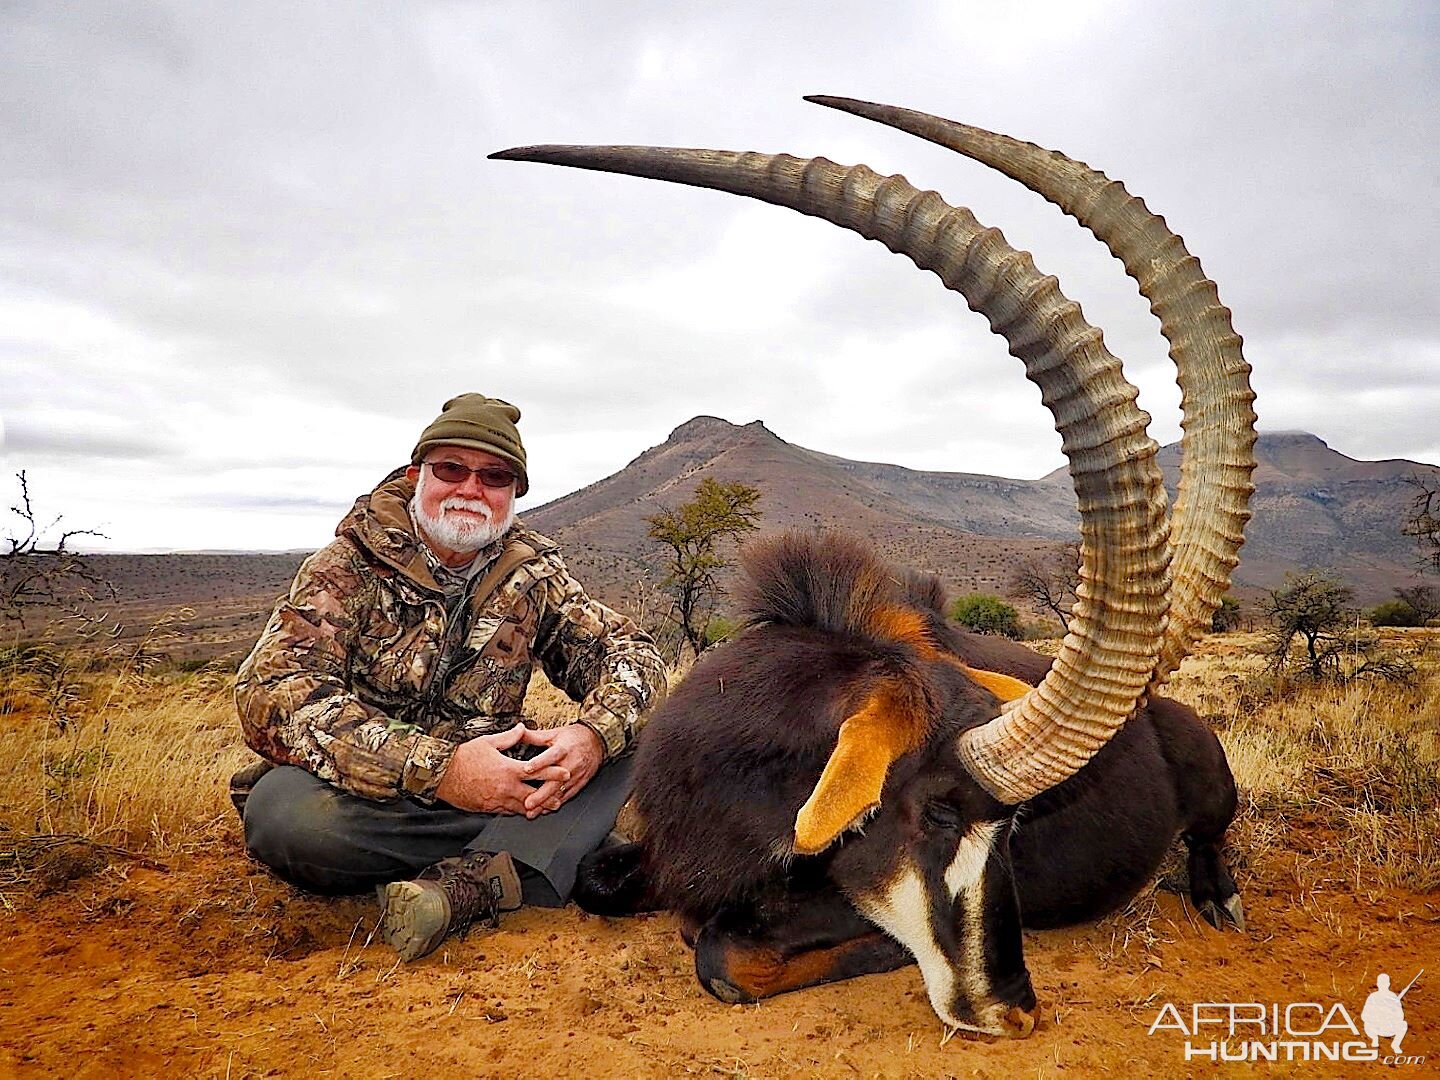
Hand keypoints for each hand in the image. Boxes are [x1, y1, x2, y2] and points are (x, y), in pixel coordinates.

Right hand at [434, 724, 570, 813]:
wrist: (442, 775)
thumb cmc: (463, 757)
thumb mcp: (488, 742)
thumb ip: (509, 737)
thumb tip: (522, 728)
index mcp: (509, 769)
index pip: (537, 771)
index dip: (554, 773)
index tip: (565, 773)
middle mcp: (506, 787)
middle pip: (534, 795)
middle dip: (548, 798)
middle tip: (560, 799)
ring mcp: (498, 800)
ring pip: (522, 807)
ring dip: (535, 808)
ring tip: (546, 809)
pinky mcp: (489, 808)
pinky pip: (507, 812)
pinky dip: (517, 811)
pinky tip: (522, 810)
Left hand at [520, 724, 603, 817]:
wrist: (597, 742)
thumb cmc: (574, 738)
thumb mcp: (555, 734)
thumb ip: (535, 736)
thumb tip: (518, 731)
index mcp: (564, 748)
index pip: (551, 756)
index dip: (539, 763)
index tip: (527, 769)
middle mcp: (570, 763)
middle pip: (555, 780)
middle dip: (541, 793)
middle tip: (528, 802)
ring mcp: (576, 776)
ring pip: (560, 792)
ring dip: (546, 803)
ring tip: (534, 812)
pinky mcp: (579, 784)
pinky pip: (567, 796)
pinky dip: (556, 803)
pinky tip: (545, 810)